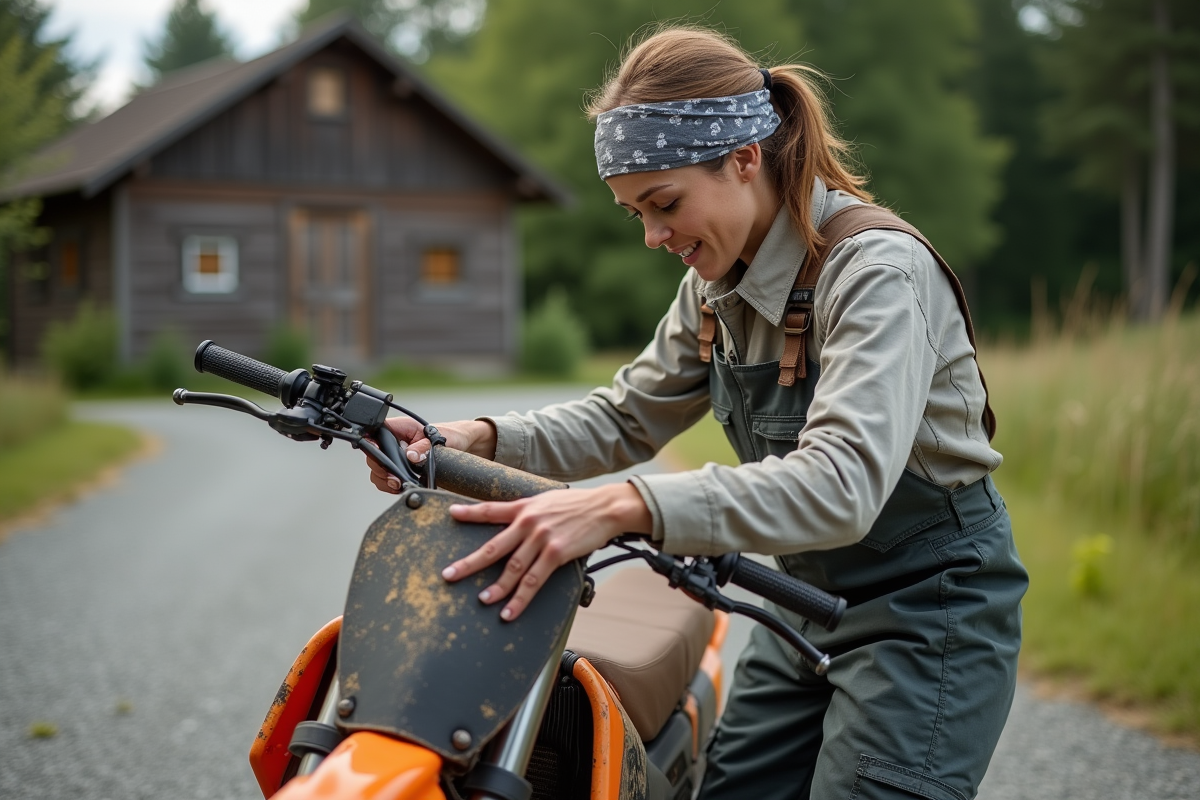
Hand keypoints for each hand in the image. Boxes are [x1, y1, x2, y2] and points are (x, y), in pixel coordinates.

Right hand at [365, 418, 496, 492]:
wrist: (463, 447)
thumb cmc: (451, 436)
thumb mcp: (440, 439)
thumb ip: (424, 447)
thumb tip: (410, 456)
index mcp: (401, 428)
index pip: (376, 432)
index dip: (371, 443)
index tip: (376, 454)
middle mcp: (395, 443)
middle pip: (373, 455)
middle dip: (380, 468)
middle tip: (392, 478)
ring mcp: (397, 458)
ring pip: (378, 470)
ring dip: (384, 480)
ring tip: (397, 485)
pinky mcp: (402, 472)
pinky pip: (388, 481)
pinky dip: (391, 487)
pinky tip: (402, 488)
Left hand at [443, 482, 653, 620]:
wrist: (606, 507)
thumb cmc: (580, 505)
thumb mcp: (548, 501)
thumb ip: (531, 512)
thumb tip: (518, 522)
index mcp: (525, 508)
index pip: (492, 509)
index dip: (470, 512)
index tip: (452, 514)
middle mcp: (528, 523)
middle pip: (493, 546)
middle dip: (470, 563)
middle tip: (450, 575)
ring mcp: (541, 539)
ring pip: (512, 568)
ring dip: (496, 587)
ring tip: (483, 600)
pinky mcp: (555, 553)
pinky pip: (533, 581)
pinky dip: (520, 598)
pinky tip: (510, 610)